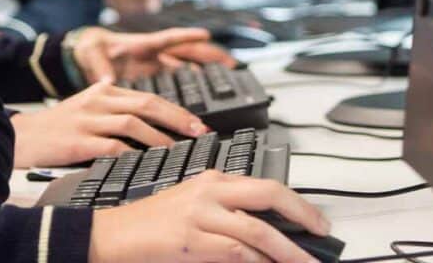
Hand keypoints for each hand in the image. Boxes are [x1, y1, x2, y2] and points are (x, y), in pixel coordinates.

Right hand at [10, 82, 207, 167]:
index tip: (196, 124)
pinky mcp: (78, 141)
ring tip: (176, 150)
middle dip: (177, 119)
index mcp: (104, 90)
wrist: (19, 136)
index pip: (148, 96)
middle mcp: (98, 101)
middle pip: (148, 104)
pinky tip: (145, 162)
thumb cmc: (56, 126)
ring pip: (133, 123)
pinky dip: (132, 153)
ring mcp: (88, 119)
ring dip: (159, 138)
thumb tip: (153, 123)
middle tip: (198, 132)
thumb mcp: (87, 106)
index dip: (175, 110)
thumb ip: (115, 108)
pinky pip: (112, 146)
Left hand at [66, 27, 235, 83]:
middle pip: (189, 52)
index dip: (186, 37)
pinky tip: (206, 95)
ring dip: (208, 70)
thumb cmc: (89, 49)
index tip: (205, 35)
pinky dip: (193, 85)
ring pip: (189, 66)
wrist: (83, 56)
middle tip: (233, 63)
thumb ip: (98, 67)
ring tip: (230, 76)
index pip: (168, 38)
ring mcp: (156, 66)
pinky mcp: (153, 77)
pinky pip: (178, 80)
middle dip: (211, 56)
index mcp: (142, 45)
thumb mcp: (91, 54)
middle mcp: (154, 55)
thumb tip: (107, 81)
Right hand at [89, 171, 330, 262]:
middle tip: (322, 234)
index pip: (267, 185)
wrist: (110, 235)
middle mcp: (210, 191)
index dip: (297, 203)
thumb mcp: (193, 206)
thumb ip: (227, 212)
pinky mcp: (190, 240)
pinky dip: (257, 262)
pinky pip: (235, 252)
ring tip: (304, 262)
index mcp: (212, 179)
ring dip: (287, 251)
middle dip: (303, 216)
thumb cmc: (150, 224)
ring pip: (258, 230)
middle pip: (270, 195)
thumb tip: (266, 232)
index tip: (316, 220)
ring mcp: (200, 215)